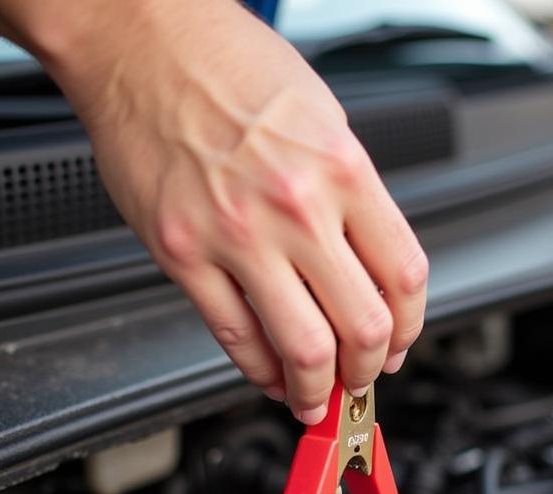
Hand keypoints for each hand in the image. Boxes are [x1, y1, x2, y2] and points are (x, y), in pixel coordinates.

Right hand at [48, 0, 427, 422]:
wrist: (142, 37)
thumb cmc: (232, 70)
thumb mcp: (325, 122)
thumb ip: (353, 202)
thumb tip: (371, 276)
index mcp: (343, 171)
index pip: (405, 277)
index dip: (410, 327)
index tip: (399, 344)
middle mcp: (296, 207)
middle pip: (363, 327)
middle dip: (368, 371)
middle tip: (361, 379)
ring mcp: (236, 235)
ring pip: (302, 350)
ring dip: (317, 390)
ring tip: (316, 396)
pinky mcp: (182, 254)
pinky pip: (234, 338)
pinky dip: (259, 372)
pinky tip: (269, 375)